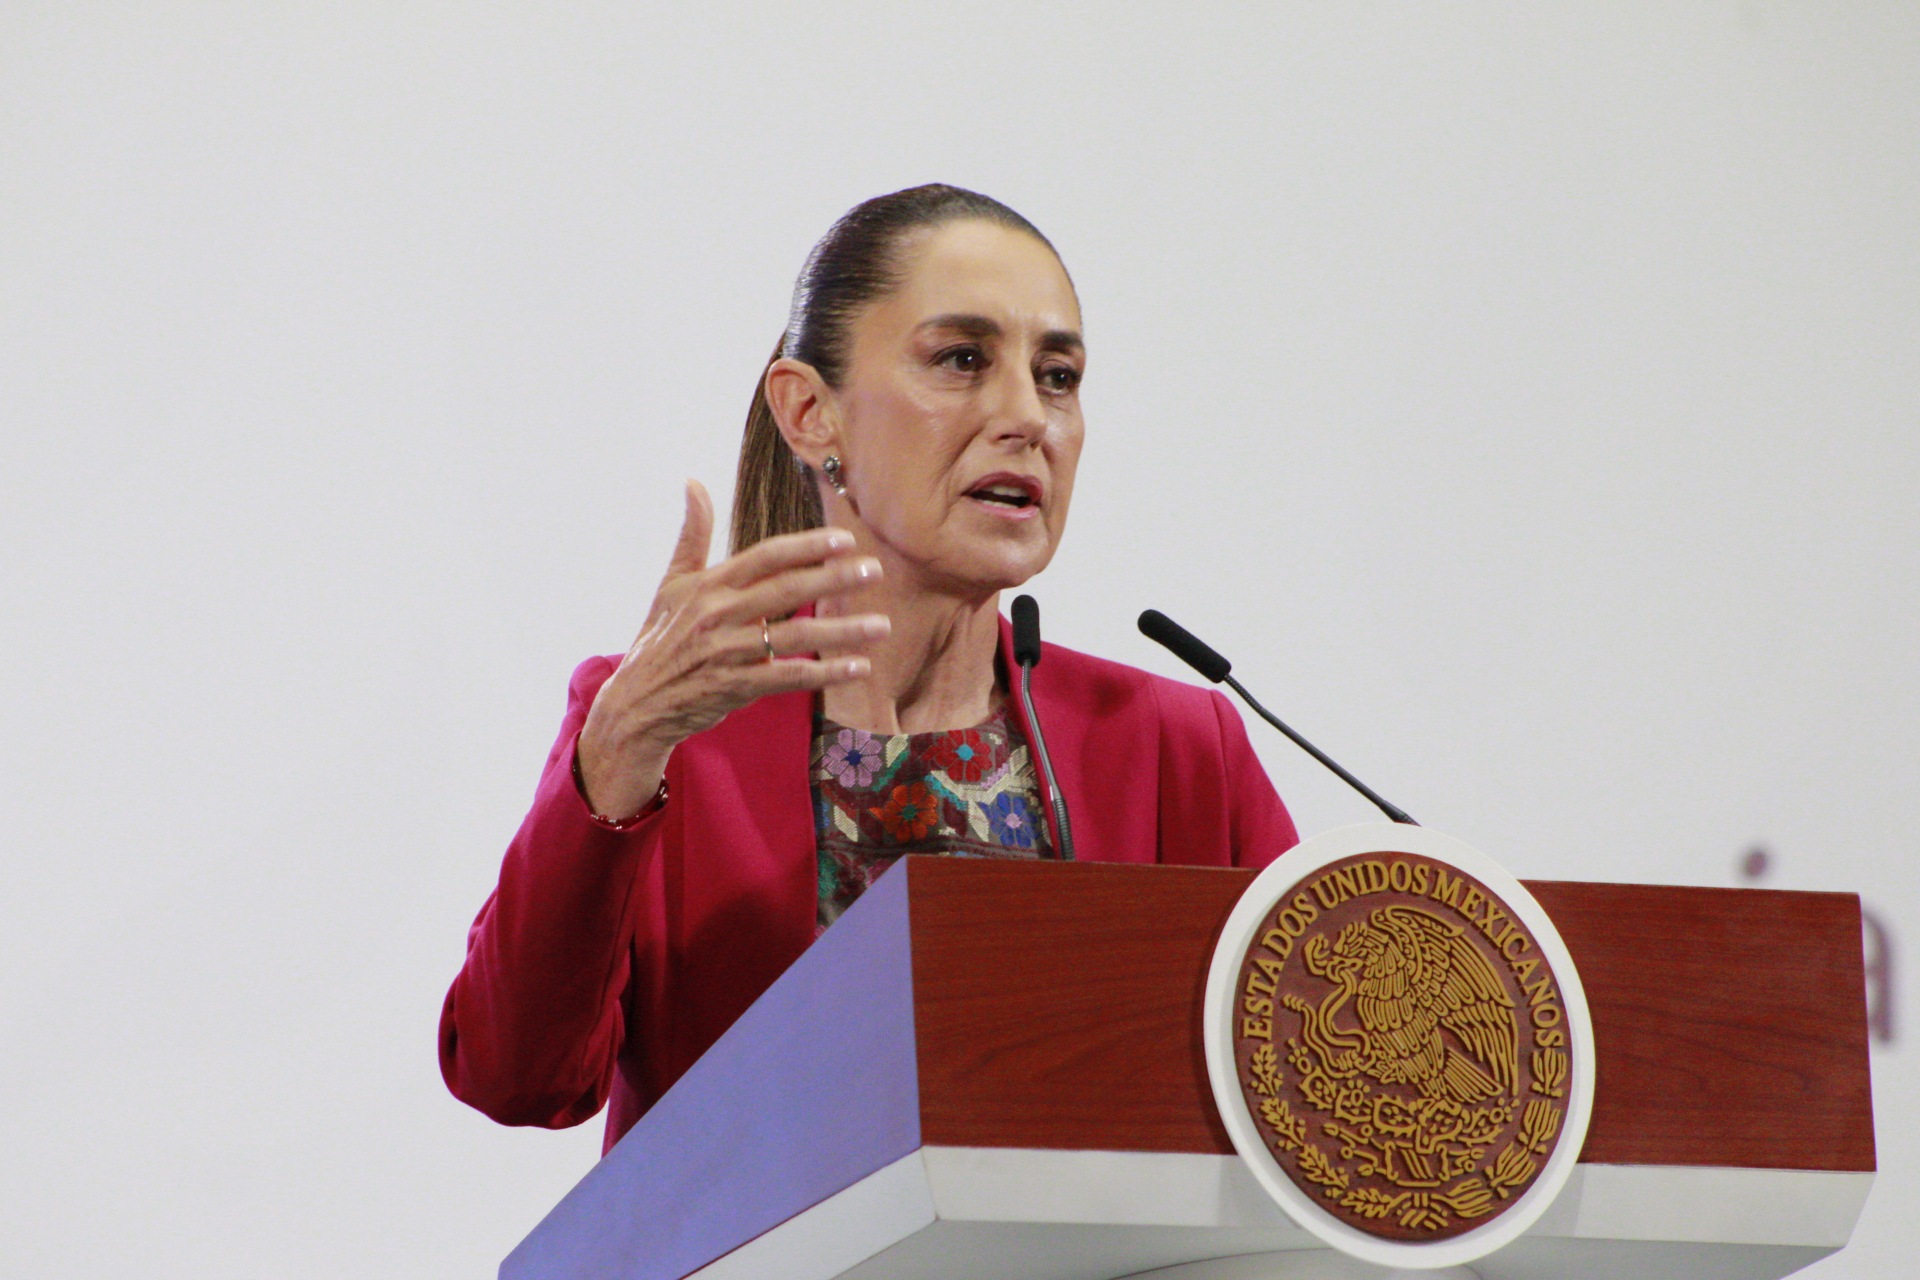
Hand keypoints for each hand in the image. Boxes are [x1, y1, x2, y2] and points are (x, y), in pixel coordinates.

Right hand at [576, 479, 887, 818]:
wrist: (636, 704)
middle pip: (787, 590)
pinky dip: (825, 672)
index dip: (807, 546)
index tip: (844, 541)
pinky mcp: (735, 687)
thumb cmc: (659, 639)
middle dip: (834, 578)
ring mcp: (727, 653)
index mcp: (707, 585)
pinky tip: (859, 667)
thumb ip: (691, 534)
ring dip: (842, 631)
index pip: (765, 556)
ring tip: (881, 625)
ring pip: (795, 635)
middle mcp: (717, 615)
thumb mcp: (671, 583)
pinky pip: (789, 676)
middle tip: (874, 570)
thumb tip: (693, 481)